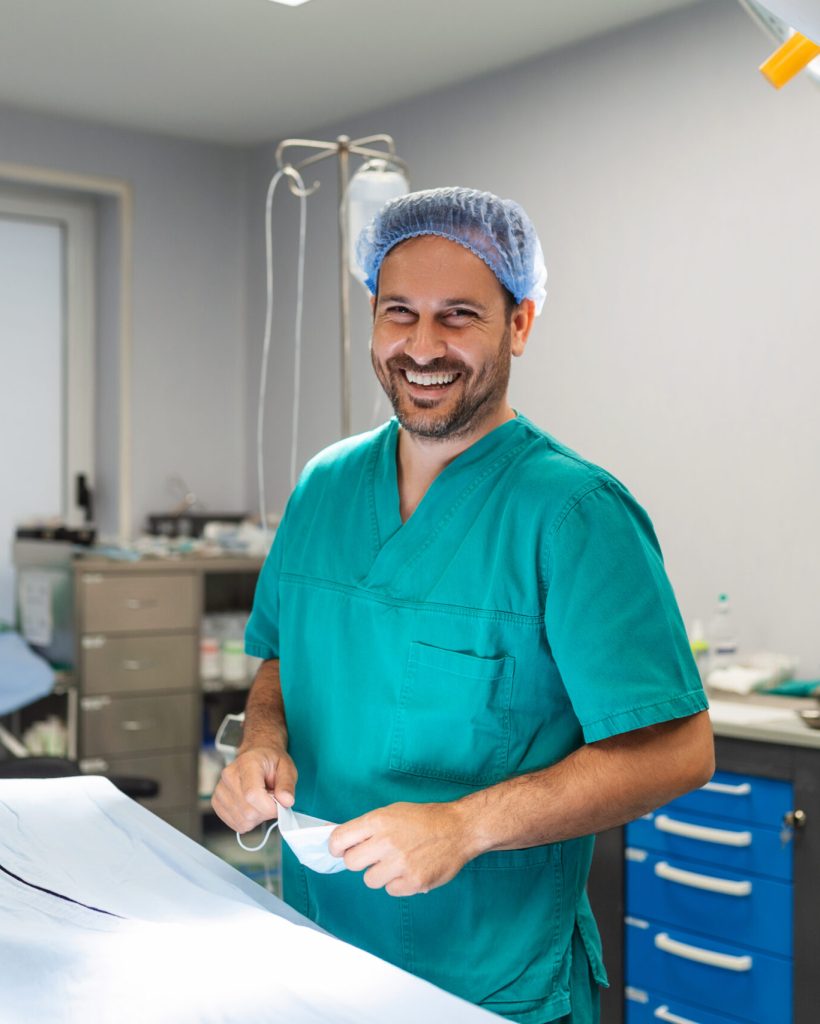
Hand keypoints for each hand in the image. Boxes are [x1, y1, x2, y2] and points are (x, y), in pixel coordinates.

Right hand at [210, 746, 296, 834]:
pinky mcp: (217, 802)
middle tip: (272, 799)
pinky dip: (248, 821)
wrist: (256, 757)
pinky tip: (252, 806)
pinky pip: (236, 824)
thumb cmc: (270, 762)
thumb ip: (287, 784)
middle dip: (266, 812)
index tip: (280, 804)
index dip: (270, 807)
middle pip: (248, 811)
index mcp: (247, 763)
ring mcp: (220, 790)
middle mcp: (229, 776)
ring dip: (258, 817)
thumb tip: (286, 801)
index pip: (252, 794)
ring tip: (261, 801)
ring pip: (243, 821)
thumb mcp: (287, 767)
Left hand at [328, 801, 473, 896]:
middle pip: (351, 863)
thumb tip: (339, 840)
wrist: (458, 829)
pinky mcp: (413, 882)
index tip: (340, 850)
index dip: (336, 847)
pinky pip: (390, 890)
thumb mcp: (392, 812)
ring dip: (380, 873)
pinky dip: (398, 883)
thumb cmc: (424, 819)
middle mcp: (386, 842)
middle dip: (360, 861)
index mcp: (379, 821)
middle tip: (374, 856)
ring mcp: (400, 864)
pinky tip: (410, 870)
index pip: (339, 839)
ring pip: (370, 880)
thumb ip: (367, 827)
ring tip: (397, 862)